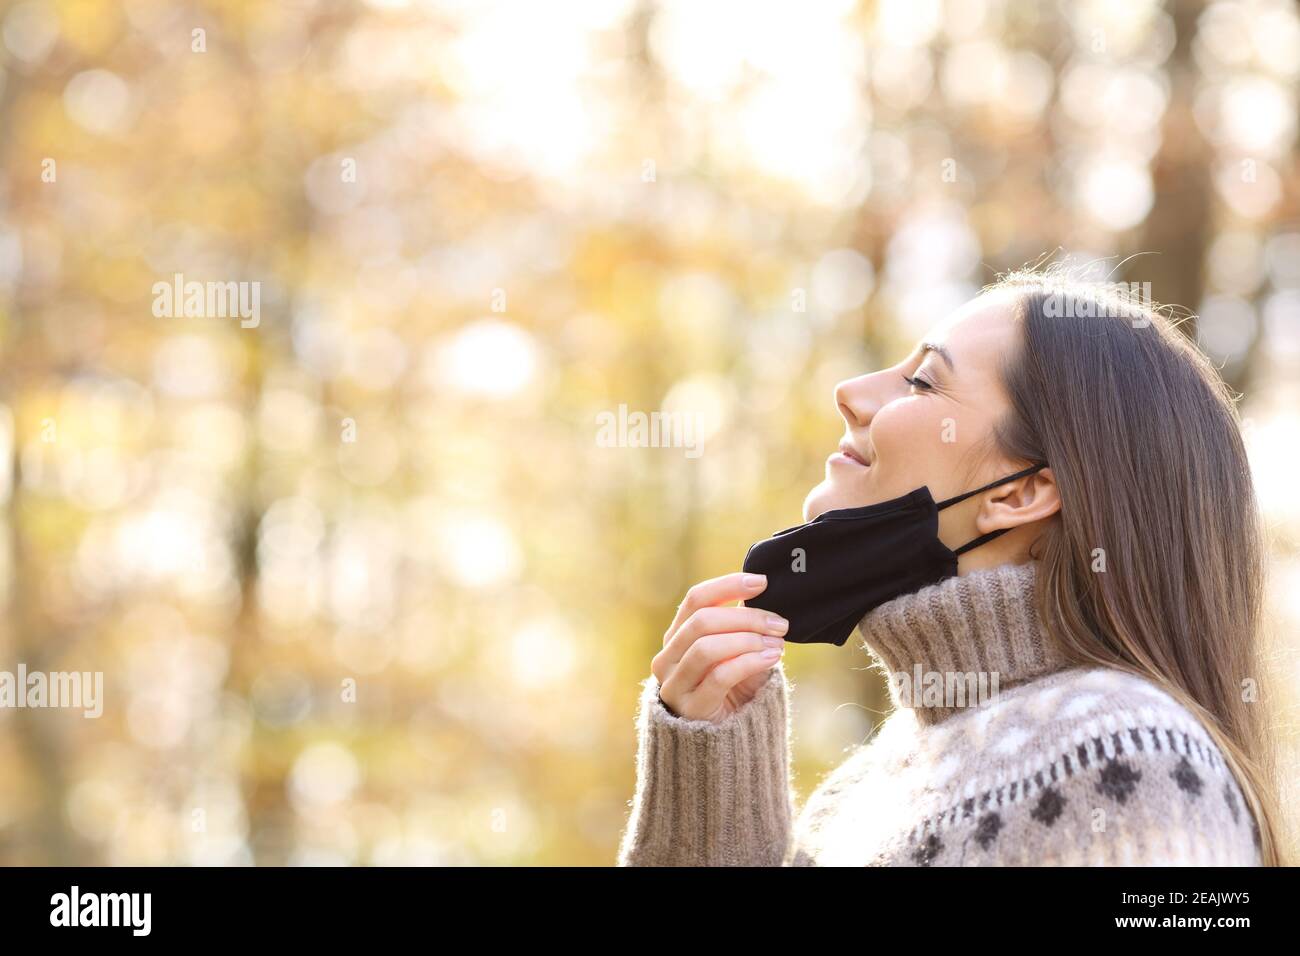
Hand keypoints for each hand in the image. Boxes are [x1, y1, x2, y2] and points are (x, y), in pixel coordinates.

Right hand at [652, 572, 787, 722]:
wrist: (726, 742)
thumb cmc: (733, 690)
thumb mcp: (735, 652)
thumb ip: (740, 626)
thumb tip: (762, 594)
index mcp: (676, 637)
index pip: (695, 599)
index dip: (728, 585)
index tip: (761, 582)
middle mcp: (667, 658)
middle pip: (702, 621)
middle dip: (746, 617)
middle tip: (779, 623)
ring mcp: (674, 684)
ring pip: (707, 647)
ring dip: (747, 640)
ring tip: (776, 643)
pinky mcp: (690, 708)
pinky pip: (720, 676)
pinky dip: (749, 662)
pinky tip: (770, 658)